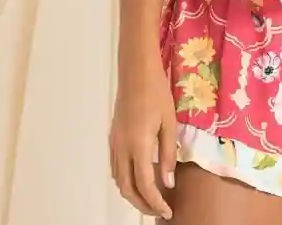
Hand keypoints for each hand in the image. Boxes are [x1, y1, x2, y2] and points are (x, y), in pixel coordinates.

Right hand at [109, 54, 177, 220]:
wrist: (136, 72)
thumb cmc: (157, 93)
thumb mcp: (169, 123)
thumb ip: (168, 155)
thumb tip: (168, 183)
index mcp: (138, 145)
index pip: (144, 184)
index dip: (155, 202)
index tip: (167, 211)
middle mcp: (122, 148)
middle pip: (126, 188)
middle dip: (142, 204)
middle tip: (159, 210)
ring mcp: (114, 143)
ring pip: (118, 180)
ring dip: (132, 194)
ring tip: (150, 198)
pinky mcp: (112, 137)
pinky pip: (115, 167)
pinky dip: (125, 180)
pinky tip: (138, 178)